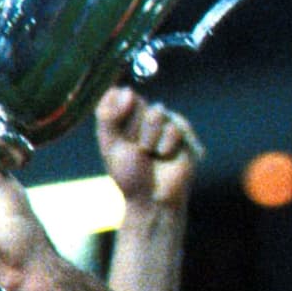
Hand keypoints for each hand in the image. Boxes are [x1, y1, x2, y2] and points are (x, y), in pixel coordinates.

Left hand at [95, 87, 201, 209]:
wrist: (152, 199)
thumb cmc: (129, 174)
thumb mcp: (110, 145)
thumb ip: (108, 116)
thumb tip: (127, 90)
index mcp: (124, 117)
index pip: (119, 95)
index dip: (118, 113)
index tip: (118, 135)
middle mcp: (144, 116)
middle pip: (137, 102)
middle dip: (132, 129)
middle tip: (135, 150)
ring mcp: (164, 123)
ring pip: (155, 113)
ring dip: (148, 139)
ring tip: (150, 155)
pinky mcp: (183, 133)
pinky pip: (173, 127)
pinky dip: (165, 145)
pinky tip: (165, 157)